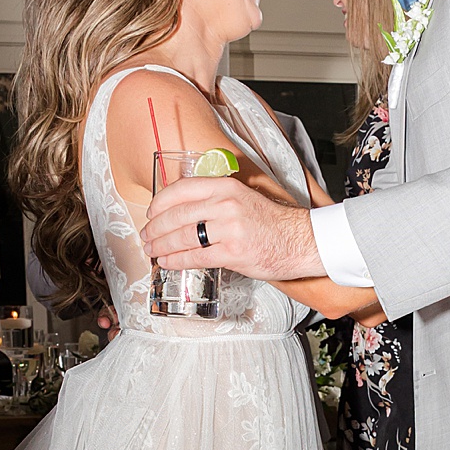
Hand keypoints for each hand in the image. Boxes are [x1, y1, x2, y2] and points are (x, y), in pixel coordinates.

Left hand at [141, 174, 321, 280]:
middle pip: (177, 216)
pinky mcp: (233, 253)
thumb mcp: (243, 198)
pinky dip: (177, 261)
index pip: (180, 190)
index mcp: (226, 187)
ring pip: (182, 237)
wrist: (302, 241)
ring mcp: (229, 229)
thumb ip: (214, 200)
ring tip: (153, 250)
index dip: (159, 203)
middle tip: (147, 236)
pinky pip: (196, 257)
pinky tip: (168, 262)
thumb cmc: (273, 223)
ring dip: (162, 246)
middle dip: (155, 229)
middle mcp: (225, 205)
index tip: (151, 213)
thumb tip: (181, 211)